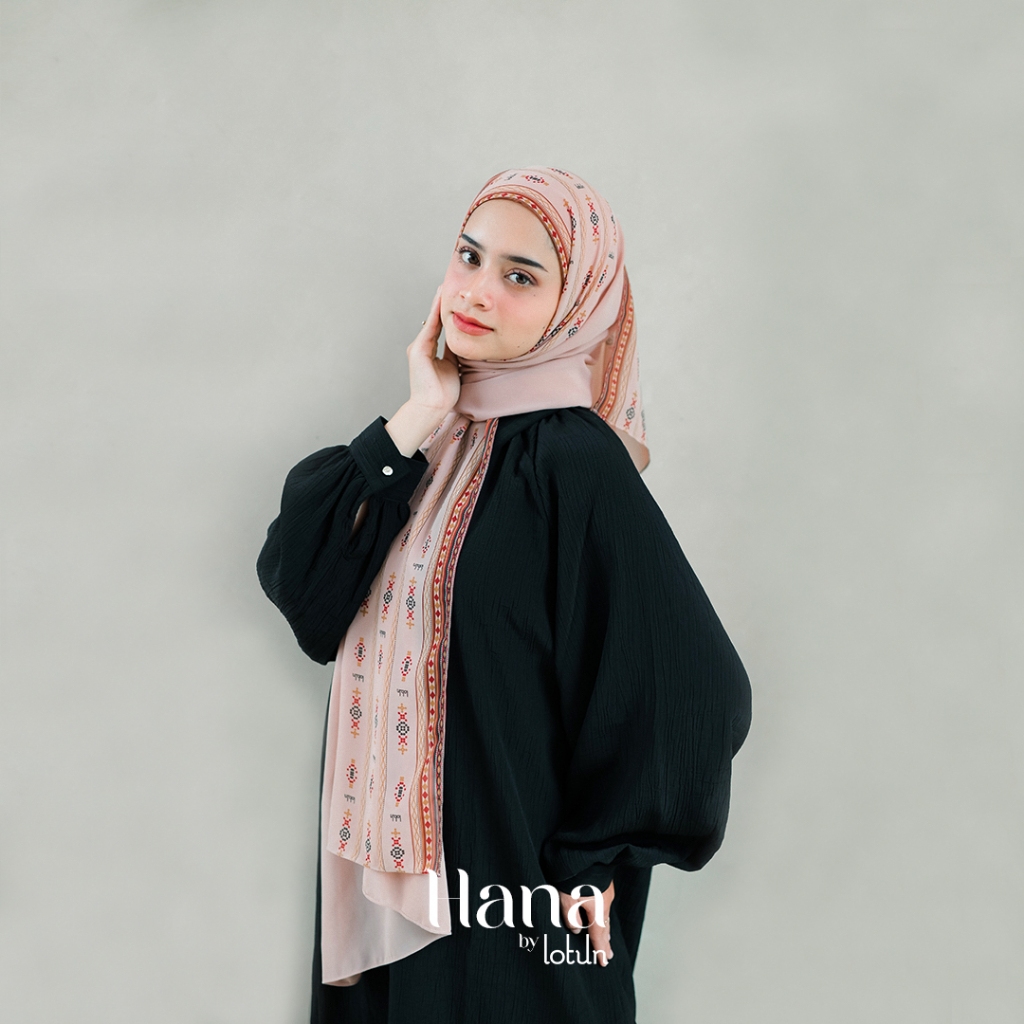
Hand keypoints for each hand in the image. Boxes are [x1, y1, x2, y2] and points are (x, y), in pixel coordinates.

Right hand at [385, 286, 460, 456]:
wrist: (431, 408)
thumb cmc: (443, 394)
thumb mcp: (453, 368)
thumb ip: (455, 354)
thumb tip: (465, 343)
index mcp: (430, 352)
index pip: (440, 328)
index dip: (447, 314)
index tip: (455, 300)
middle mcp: (422, 347)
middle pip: (435, 321)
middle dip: (442, 304)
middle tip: (449, 287)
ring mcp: (418, 348)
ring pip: (431, 321)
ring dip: (438, 304)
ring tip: (444, 288)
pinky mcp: (418, 351)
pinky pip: (430, 329)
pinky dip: (436, 314)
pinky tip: (441, 302)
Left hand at [559, 879, 614, 965]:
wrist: (585, 850)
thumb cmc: (574, 876)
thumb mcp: (566, 899)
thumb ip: (570, 917)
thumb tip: (576, 928)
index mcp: (597, 911)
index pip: (598, 936)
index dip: (600, 950)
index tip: (604, 962)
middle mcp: (605, 902)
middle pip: (605, 926)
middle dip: (606, 941)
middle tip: (609, 954)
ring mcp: (606, 890)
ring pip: (606, 914)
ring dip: (605, 927)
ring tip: (606, 936)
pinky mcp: (603, 881)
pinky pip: (605, 903)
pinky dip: (603, 913)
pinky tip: (601, 911)